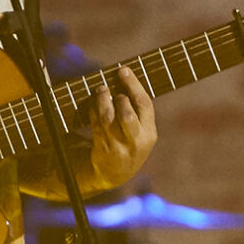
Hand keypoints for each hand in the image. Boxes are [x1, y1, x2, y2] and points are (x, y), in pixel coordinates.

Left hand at [87, 65, 156, 188]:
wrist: (116, 173)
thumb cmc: (129, 143)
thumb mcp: (141, 132)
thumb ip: (137, 111)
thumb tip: (124, 77)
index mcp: (149, 133)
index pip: (144, 105)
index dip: (133, 85)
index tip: (123, 70)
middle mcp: (136, 141)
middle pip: (127, 113)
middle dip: (117, 96)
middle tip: (110, 88)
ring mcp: (118, 147)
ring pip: (108, 118)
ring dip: (102, 100)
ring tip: (100, 90)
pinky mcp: (103, 149)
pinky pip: (96, 125)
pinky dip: (93, 111)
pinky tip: (93, 104)